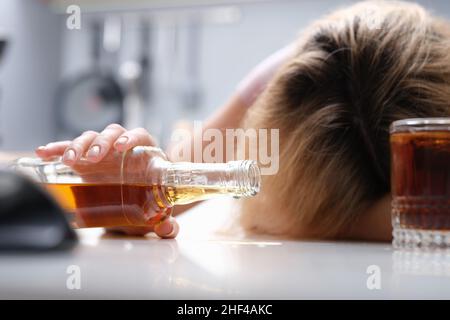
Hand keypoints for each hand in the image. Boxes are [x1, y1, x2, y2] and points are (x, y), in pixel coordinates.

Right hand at [35, 123, 178, 237]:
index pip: (140, 136)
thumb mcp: (159, 212)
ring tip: (70, 160)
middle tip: (93, 158)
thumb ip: (167, 223)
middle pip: (113, 133)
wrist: (139, 201)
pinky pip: (71, 148)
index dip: (131, 138)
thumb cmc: (152, 200)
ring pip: (91, 137)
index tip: (122, 148)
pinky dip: (58, 149)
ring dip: (79, 145)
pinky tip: (44, 153)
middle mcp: (124, 146)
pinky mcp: (86, 158)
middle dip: (102, 142)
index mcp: (146, 152)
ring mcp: (104, 151)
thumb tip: (167, 230)